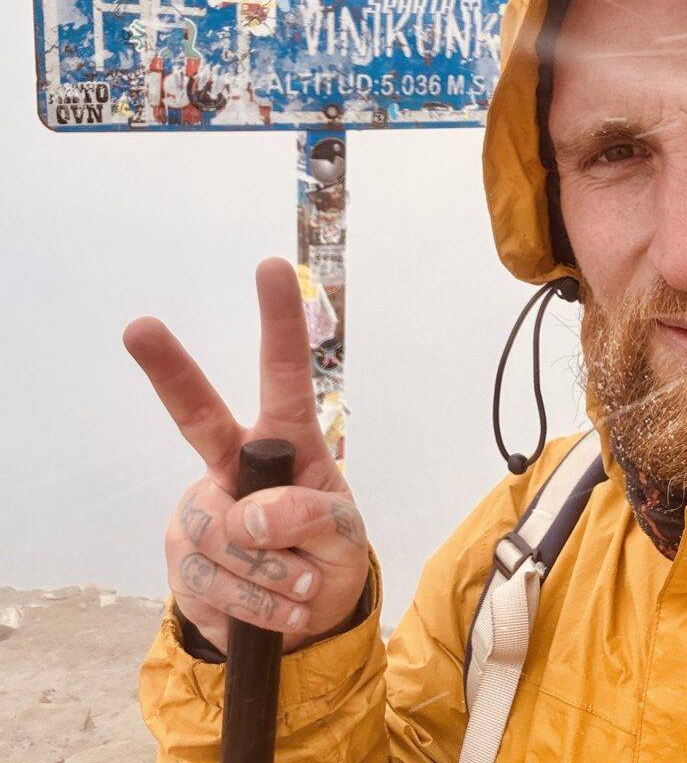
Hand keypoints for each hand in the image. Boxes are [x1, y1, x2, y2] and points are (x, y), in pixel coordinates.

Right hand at [124, 258, 368, 654]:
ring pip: (223, 532)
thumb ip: (311, 517)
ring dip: (273, 574)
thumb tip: (248, 515)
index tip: (273, 266)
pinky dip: (256, 606)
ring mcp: (204, 509)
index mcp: (288, 443)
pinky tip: (274, 605)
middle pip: (199, 416)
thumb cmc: (328, 556)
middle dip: (170, 370)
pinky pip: (213, 584)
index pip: (284, 375)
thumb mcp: (345, 537)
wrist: (302, 621)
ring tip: (298, 583)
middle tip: (140, 326)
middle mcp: (235, 464)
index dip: (279, 321)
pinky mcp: (182, 557)